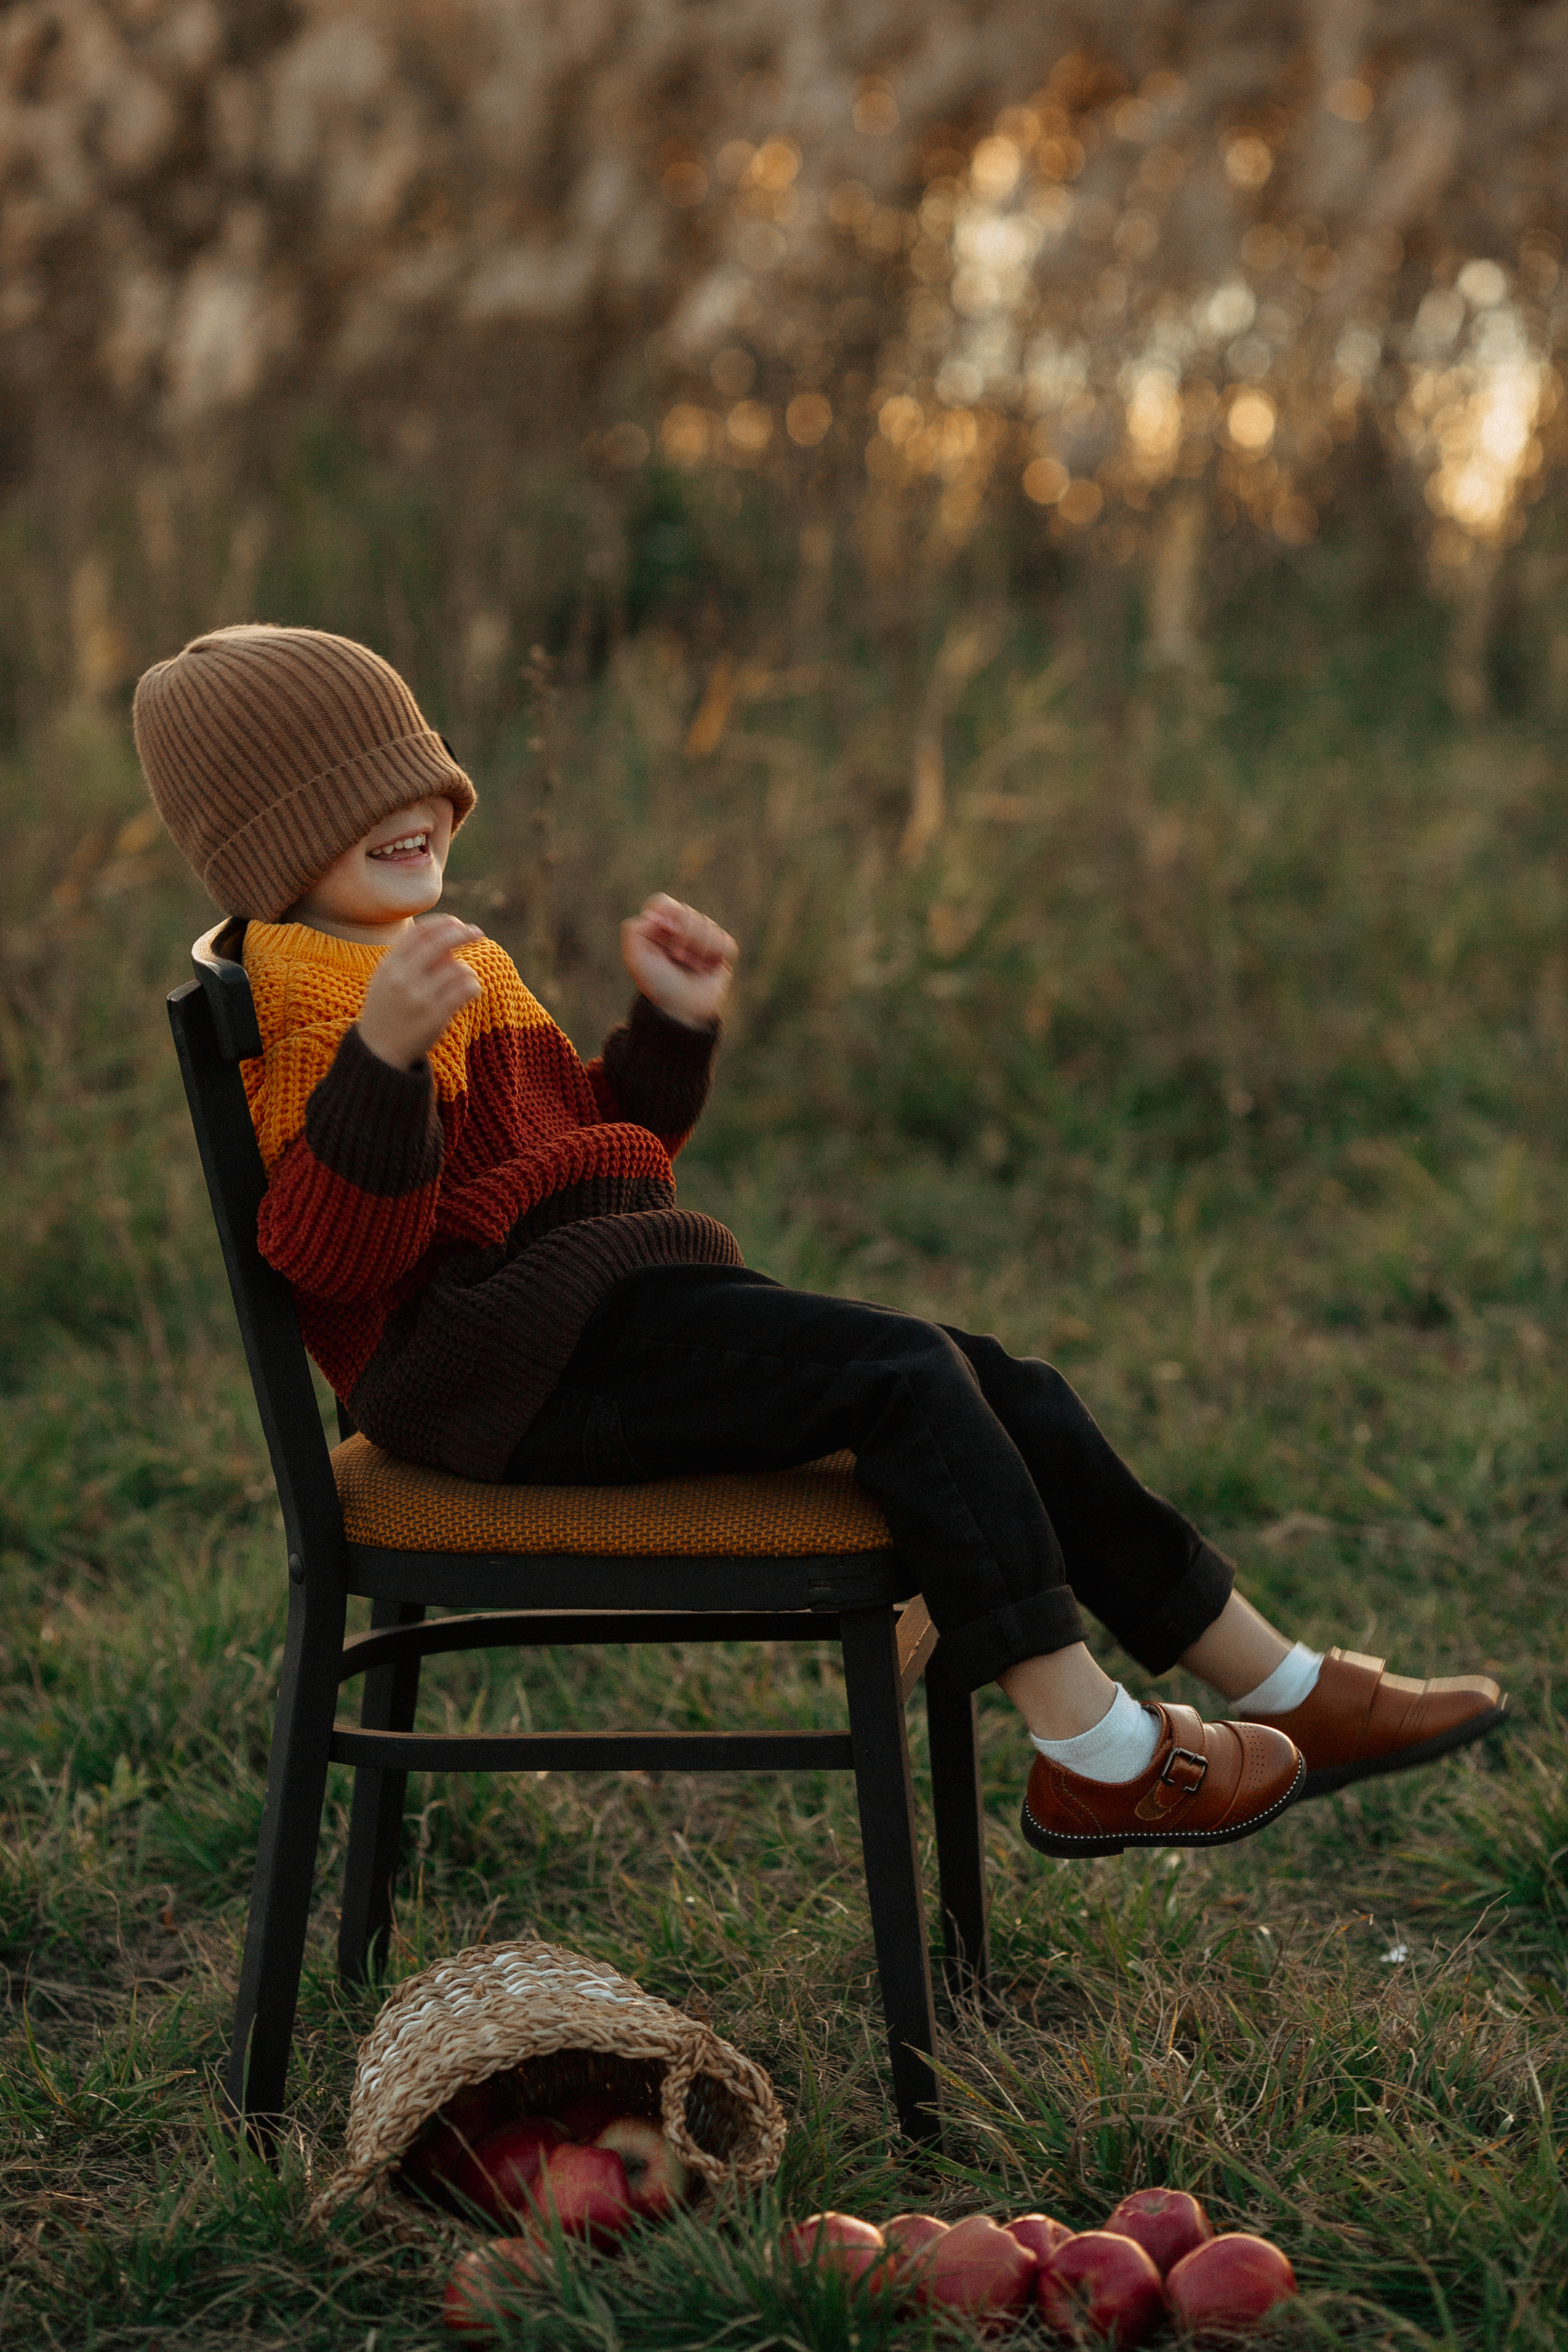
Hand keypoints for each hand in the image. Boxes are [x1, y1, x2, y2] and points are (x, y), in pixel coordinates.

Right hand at [357, 915, 483, 1067]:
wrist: (379, 1051)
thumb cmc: (389, 1011)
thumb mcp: (387, 980)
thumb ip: (410, 958)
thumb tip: (447, 938)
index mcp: (389, 965)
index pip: (419, 932)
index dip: (441, 924)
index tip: (457, 923)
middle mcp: (402, 978)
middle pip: (439, 943)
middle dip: (462, 934)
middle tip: (477, 932)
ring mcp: (419, 997)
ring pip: (457, 968)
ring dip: (468, 971)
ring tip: (466, 980)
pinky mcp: (435, 1016)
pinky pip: (466, 990)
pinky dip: (474, 987)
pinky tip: (472, 992)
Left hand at [620, 893, 736, 1027]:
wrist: (681, 1009)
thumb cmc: (657, 985)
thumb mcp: (636, 959)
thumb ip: (635, 930)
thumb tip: (657, 915)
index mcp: (657, 928)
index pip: (663, 903)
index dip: (669, 916)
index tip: (666, 931)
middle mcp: (679, 930)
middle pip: (689, 912)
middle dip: (685, 936)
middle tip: (678, 957)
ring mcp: (701, 939)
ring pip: (709, 926)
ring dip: (700, 949)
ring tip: (693, 967)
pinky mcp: (721, 951)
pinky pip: (726, 942)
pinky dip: (717, 955)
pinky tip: (708, 968)